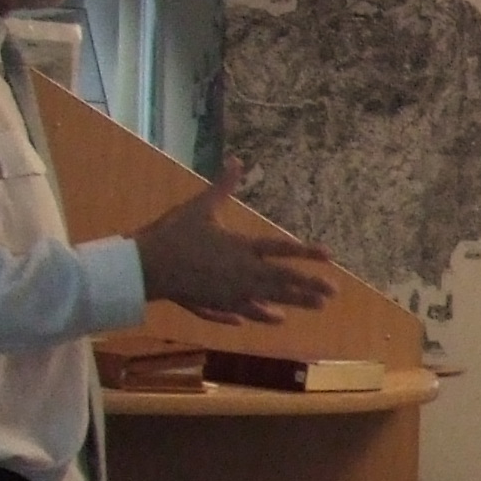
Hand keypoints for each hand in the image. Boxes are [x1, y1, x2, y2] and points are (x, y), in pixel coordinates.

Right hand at [132, 164, 331, 322]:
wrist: (147, 267)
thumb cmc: (174, 234)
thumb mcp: (200, 206)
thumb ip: (222, 186)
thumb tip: (236, 161)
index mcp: (241, 248)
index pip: (281, 249)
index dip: (306, 252)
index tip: (329, 256)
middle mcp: (243, 273)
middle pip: (283, 281)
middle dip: (309, 286)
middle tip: (333, 292)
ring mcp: (232, 293)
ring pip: (271, 300)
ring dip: (295, 302)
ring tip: (317, 307)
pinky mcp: (218, 305)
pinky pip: (245, 312)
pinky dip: (261, 315)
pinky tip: (275, 319)